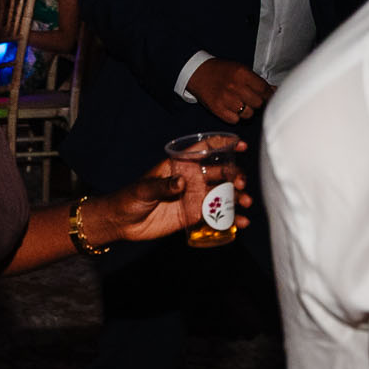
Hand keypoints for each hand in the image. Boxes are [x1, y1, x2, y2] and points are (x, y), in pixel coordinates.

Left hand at [88, 160, 254, 244]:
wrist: (122, 222)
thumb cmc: (129, 198)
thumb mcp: (144, 189)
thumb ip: (163, 185)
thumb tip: (182, 183)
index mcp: (180, 166)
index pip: (205, 150)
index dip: (223, 145)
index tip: (240, 145)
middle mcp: (192, 179)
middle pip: (220, 173)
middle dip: (235, 175)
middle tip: (240, 184)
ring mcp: (195, 198)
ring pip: (222, 194)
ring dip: (237, 197)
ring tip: (245, 202)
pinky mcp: (194, 216)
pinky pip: (216, 216)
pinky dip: (231, 218)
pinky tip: (242, 223)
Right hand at [185, 59, 273, 124]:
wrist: (198, 73)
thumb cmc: (221, 71)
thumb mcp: (240, 69)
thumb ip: (256, 81)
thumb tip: (274, 90)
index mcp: (242, 73)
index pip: (264, 89)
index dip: (268, 94)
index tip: (268, 96)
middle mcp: (235, 86)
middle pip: (258, 103)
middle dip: (257, 102)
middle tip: (251, 99)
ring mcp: (226, 99)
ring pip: (248, 114)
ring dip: (247, 111)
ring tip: (240, 104)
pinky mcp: (218, 110)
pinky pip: (235, 120)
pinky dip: (235, 116)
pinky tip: (231, 108)